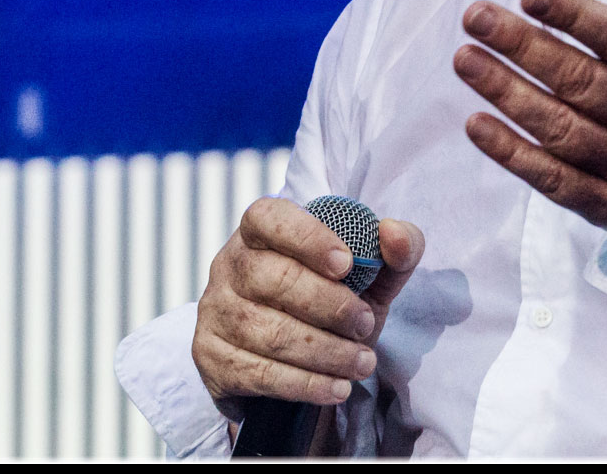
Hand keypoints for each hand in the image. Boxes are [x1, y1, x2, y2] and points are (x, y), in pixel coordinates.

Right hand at [192, 196, 424, 417]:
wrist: (289, 360)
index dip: (307, 238)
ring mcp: (215, 311)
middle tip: (366, 325)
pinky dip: (305, 384)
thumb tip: (395, 233)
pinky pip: (259, 373)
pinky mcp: (211, 356)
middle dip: (330, 306)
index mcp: (259, 230)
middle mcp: (228, 265)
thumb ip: (393, 251)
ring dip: (325, 352)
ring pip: (269, 332)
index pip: (270, 218)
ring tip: (362, 362)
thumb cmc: (330, 302)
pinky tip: (337, 387)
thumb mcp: (367, 277)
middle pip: (274, 280)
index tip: (347, 264)